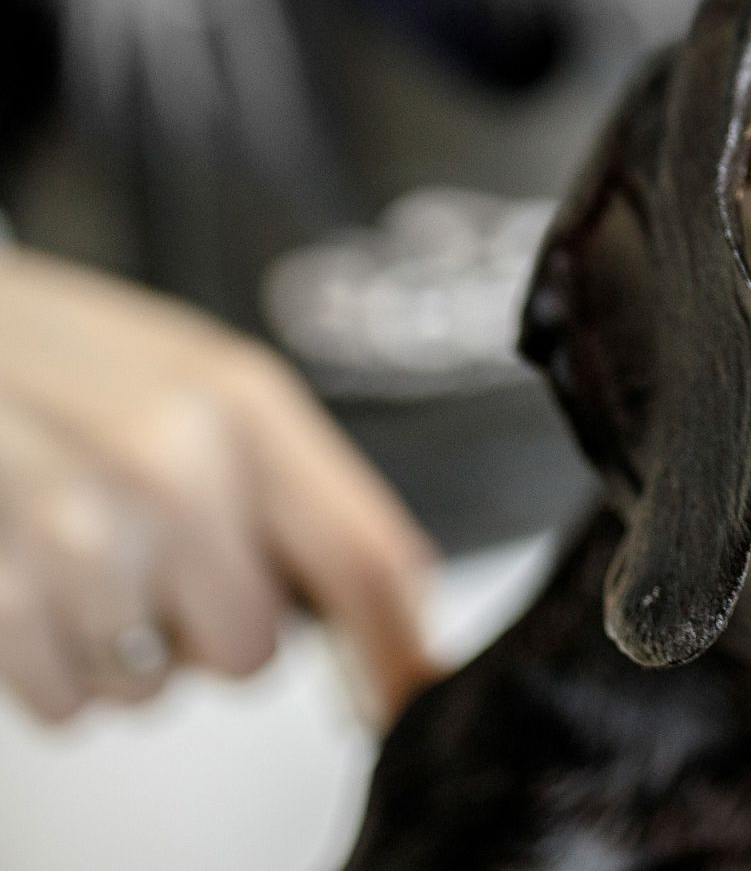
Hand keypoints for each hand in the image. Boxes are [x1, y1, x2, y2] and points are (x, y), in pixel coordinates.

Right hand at [0, 248, 437, 723]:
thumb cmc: (58, 355)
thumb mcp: (201, 383)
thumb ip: (294, 488)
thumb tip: (389, 612)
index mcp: (241, 404)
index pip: (360, 559)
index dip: (393, 651)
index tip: (405, 699)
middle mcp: (167, 464)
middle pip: (252, 650)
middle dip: (211, 630)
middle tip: (160, 563)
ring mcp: (73, 530)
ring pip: (152, 688)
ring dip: (123, 649)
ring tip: (80, 555)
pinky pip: (67, 703)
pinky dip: (51, 666)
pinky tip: (32, 580)